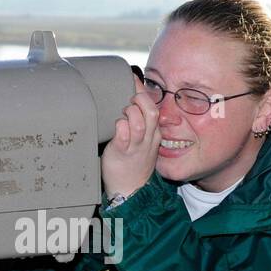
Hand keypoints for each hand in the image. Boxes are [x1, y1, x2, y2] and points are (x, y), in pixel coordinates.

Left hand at [102, 75, 160, 197]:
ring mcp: (136, 146)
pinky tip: (116, 127)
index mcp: (153, 133)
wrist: (130, 190)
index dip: (143, 91)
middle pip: (150, 111)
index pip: (153, 106)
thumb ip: (138, 120)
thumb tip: (130, 97)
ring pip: (138, 123)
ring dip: (128, 114)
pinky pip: (124, 136)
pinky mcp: (122, 153)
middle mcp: (147, 138)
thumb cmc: (132, 162)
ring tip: (121, 116)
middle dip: (138, 99)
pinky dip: (120, 127)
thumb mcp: (142, 140)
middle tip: (127, 100)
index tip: (132, 80)